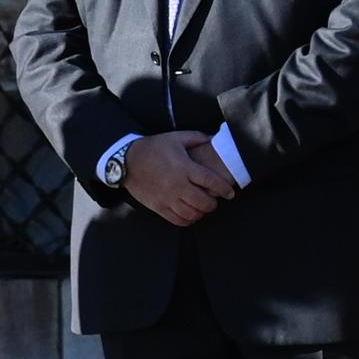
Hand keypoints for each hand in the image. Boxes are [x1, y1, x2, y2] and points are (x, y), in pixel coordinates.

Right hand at [118, 131, 233, 224]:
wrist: (127, 160)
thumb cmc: (153, 148)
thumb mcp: (175, 138)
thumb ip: (196, 137)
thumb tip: (213, 138)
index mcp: (184, 168)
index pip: (210, 181)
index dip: (224, 189)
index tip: (231, 193)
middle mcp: (177, 185)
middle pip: (203, 202)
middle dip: (213, 203)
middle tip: (215, 200)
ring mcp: (167, 198)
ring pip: (192, 214)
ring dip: (201, 212)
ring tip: (203, 208)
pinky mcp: (158, 207)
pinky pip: (177, 220)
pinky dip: (188, 220)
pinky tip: (191, 214)